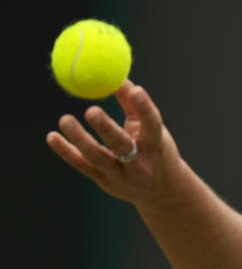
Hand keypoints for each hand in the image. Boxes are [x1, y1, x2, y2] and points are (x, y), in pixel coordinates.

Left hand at [46, 80, 185, 208]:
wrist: (161, 191)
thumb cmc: (156, 151)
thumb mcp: (152, 131)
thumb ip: (134, 106)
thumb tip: (118, 77)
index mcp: (156, 146)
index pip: (152, 125)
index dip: (145, 108)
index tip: (135, 90)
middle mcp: (140, 163)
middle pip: (122, 145)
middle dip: (107, 129)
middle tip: (91, 110)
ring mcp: (122, 176)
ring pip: (98, 157)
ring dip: (80, 139)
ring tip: (65, 119)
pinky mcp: (105, 182)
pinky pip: (83, 166)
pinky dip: (66, 151)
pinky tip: (52, 137)